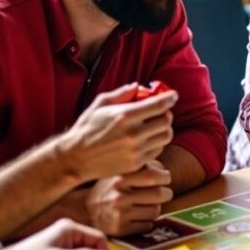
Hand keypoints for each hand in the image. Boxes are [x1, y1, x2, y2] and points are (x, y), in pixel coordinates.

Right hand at [57, 83, 175, 181]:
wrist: (75, 158)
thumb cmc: (86, 128)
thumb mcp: (99, 105)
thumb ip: (121, 94)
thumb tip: (139, 86)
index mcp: (125, 116)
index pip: (159, 105)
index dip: (169, 98)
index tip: (173, 96)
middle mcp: (133, 134)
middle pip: (167, 120)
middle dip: (166, 113)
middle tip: (161, 112)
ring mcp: (136, 150)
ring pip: (166, 136)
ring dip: (164, 129)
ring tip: (155, 126)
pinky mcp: (136, 163)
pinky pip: (158, 150)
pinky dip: (157, 143)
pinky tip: (148, 139)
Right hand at [84, 160, 173, 235]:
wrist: (86, 211)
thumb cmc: (112, 188)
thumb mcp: (122, 172)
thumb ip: (143, 167)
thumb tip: (163, 173)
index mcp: (120, 178)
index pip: (153, 176)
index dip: (164, 177)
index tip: (164, 179)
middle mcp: (118, 196)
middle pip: (160, 194)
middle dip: (165, 194)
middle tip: (160, 193)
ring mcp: (119, 215)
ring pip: (156, 210)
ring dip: (154, 208)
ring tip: (144, 205)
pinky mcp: (120, 230)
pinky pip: (148, 225)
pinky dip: (146, 222)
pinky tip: (136, 217)